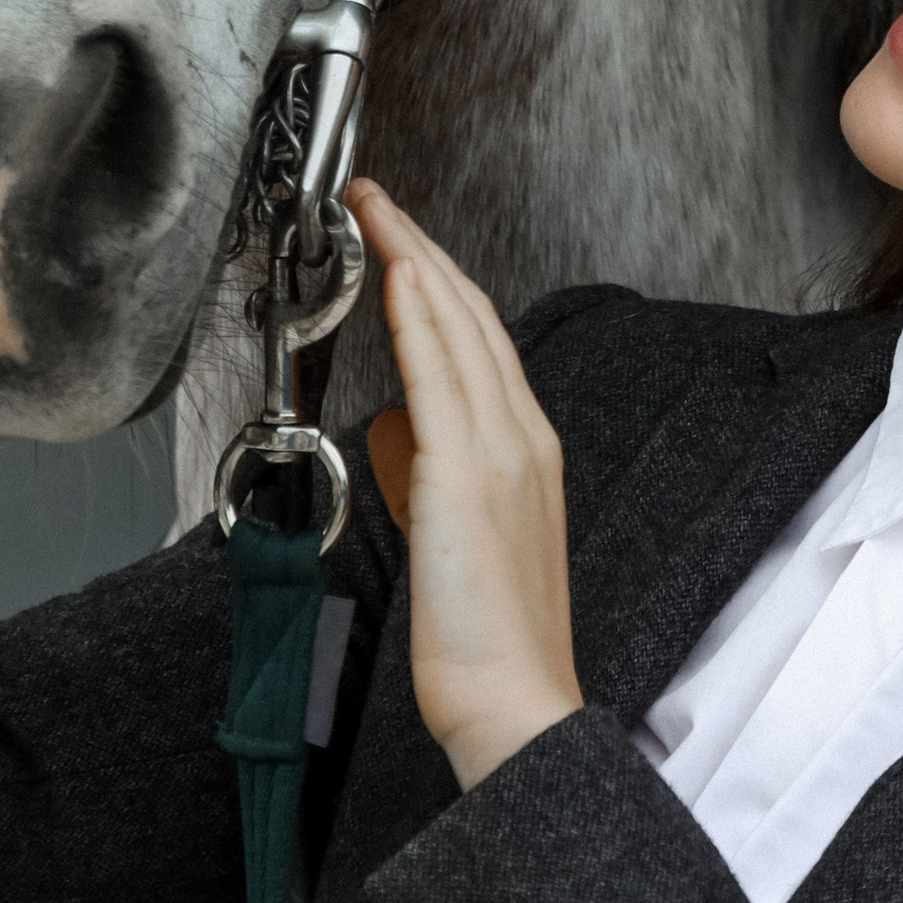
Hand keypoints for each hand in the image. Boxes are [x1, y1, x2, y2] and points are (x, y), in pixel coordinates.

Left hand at [344, 180, 581, 791]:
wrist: (514, 704)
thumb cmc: (486, 642)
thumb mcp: (457, 538)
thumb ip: (431, 475)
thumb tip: (398, 435)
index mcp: (527, 452)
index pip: (480, 341)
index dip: (438, 280)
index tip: (401, 239)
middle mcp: (524, 438)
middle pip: (472, 315)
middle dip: (422, 245)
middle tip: (377, 197)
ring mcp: (503, 451)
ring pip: (458, 326)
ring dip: (414, 256)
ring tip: (376, 210)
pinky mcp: (469, 474)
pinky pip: (443, 374)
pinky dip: (422, 314)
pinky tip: (400, 272)